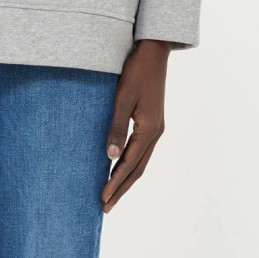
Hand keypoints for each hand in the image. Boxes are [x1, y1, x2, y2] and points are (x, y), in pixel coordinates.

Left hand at [101, 39, 171, 214]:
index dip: (115, 183)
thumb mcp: (123, 97)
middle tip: (105, 207)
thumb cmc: (137, 70)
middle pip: (137, 168)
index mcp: (149, 129)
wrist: (153, 50)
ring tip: (111, 193)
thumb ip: (116, 126)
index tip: (102, 199)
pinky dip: (130, 163)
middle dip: (121, 188)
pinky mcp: (152, 120)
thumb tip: (109, 156)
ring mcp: (156, 127)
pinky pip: (141, 149)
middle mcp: (155, 132)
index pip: (129, 164)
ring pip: (140, 161)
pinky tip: (119, 165)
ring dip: (126, 178)